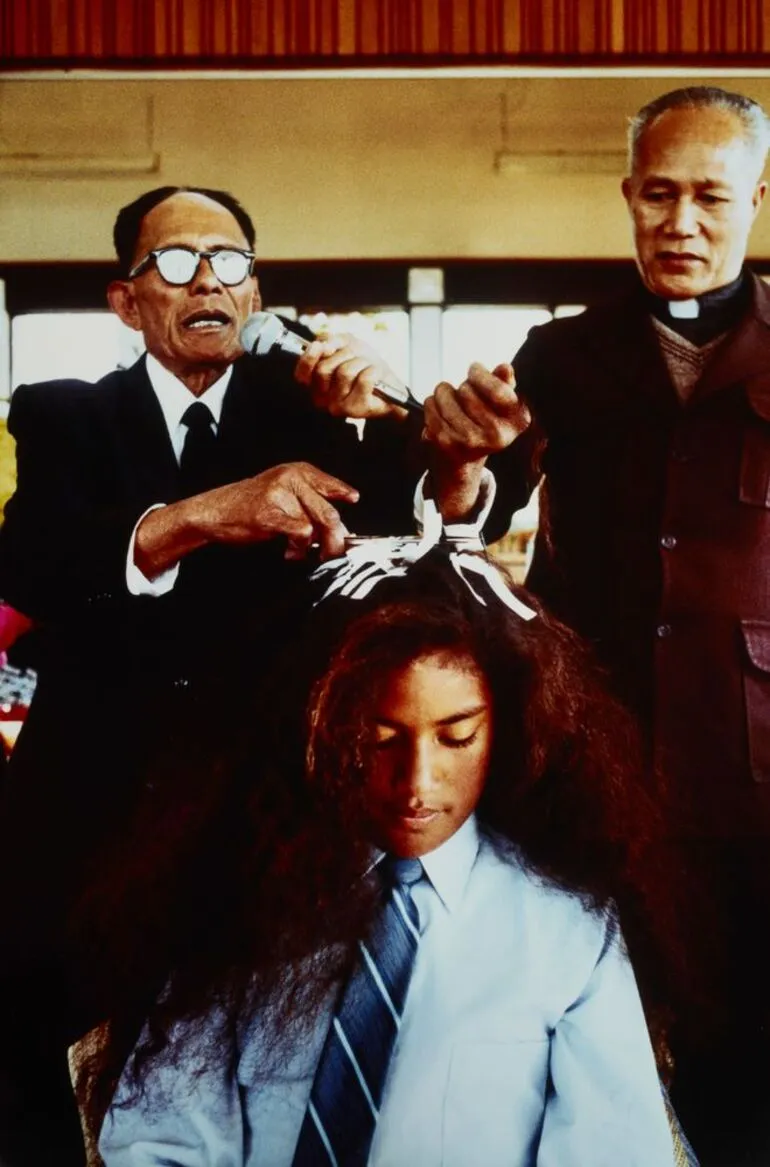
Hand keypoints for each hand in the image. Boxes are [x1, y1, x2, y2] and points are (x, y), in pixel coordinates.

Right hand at [201, 462, 357, 559]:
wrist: (215, 511)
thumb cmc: (251, 505)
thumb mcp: (283, 493)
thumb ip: (310, 504)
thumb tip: (341, 530)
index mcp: (297, 471)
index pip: (330, 485)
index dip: (344, 494)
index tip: (353, 501)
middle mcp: (291, 478)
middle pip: (329, 512)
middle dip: (336, 539)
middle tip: (333, 552)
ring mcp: (280, 494)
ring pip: (316, 525)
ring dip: (314, 546)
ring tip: (301, 552)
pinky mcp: (270, 513)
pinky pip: (301, 533)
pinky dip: (299, 549)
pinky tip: (290, 552)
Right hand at [294, 333, 406, 419]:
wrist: (390, 389)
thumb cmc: (365, 367)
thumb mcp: (346, 347)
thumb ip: (329, 342)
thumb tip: (322, 345)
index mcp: (315, 386)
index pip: (301, 374)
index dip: (308, 358)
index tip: (319, 346)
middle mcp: (323, 400)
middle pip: (323, 369)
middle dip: (344, 355)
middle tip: (356, 357)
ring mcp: (338, 407)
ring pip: (345, 372)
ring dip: (361, 362)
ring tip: (367, 368)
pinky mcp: (356, 409)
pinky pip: (364, 378)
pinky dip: (373, 370)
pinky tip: (374, 376)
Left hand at [423, 362, 529, 464]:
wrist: (463, 465)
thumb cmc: (483, 425)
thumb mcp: (501, 405)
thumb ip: (504, 383)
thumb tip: (505, 368)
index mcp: (517, 422)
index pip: (499, 390)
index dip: (481, 374)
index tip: (474, 369)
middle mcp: (496, 435)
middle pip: (466, 389)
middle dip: (463, 387)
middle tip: (465, 400)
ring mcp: (469, 440)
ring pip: (445, 393)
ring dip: (444, 393)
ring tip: (451, 406)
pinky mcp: (444, 441)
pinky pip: (431, 404)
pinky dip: (431, 404)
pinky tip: (440, 415)